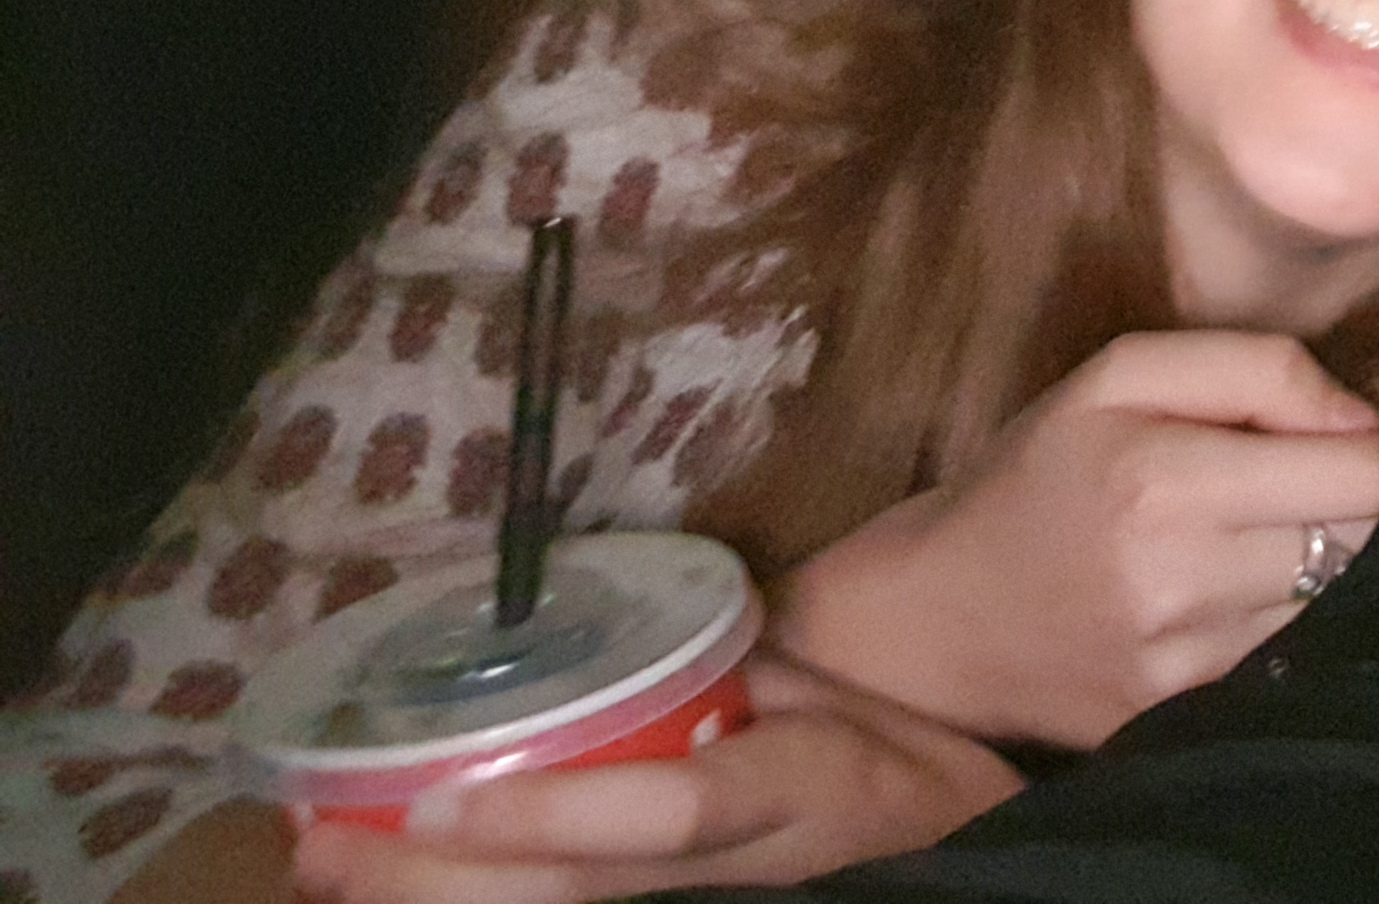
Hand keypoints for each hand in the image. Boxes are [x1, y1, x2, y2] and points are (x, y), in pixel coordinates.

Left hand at [281, 653, 1022, 903]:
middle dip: (438, 879)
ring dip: (431, 899)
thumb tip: (603, 615)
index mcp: (794, 794)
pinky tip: (396, 882)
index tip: (439, 797)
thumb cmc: (884, 738)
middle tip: (320, 842)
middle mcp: (741, 874)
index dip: (548, 819)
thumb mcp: (827, 683)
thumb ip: (729, 661)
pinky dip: (477, 897)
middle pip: (573, 895)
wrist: (946, 839)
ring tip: (325, 863)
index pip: (663, 821)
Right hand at [775, 329, 1378, 748]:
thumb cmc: (1041, 469)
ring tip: (1272, 532)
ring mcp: (1184, 664)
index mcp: (1164, 478)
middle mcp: (1181, 580)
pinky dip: (1288, 614)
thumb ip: (1257, 368)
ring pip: (1339, 602)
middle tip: (1323, 478)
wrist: (942, 616)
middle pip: (1365, 541)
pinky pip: (1291, 653)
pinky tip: (1241, 587)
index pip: (1363, 477)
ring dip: (1331, 561)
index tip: (1374, 437)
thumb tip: (1365, 421)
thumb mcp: (1122, 373)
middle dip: (1366, 501)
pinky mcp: (1183, 715)